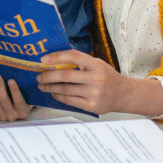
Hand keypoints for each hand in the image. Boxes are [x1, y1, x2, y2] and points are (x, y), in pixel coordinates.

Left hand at [0, 74, 30, 120]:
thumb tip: (15, 74)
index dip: (14, 90)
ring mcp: (2, 118)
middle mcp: (12, 116)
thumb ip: (24, 88)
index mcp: (23, 111)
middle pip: (3, 100)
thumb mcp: (27, 96)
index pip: (18, 101)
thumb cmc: (23, 99)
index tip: (11, 80)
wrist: (17, 110)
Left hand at [37, 50, 162, 115]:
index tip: (43, 59)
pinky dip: (59, 96)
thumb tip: (56, 60)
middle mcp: (96, 78)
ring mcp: (94, 93)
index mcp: (97, 64)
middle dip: (48, 76)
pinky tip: (53, 93)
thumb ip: (81, 62)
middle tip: (39, 76)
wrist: (123, 94)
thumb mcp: (98, 64)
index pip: (73, 56)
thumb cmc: (107, 77)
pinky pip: (70, 100)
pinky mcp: (92, 106)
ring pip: (65, 89)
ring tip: (43, 85)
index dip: (56, 56)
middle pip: (66, 76)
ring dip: (51, 87)